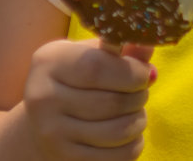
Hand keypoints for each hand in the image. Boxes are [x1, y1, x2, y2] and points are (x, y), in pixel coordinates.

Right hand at [23, 39, 154, 158]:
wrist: (45, 119)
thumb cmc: (78, 78)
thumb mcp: (94, 54)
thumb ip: (123, 49)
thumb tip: (149, 43)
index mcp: (49, 62)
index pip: (96, 68)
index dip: (132, 72)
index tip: (147, 74)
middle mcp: (43, 98)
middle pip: (111, 102)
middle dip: (139, 97)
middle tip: (142, 92)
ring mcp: (51, 133)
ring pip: (117, 131)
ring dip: (138, 121)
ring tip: (136, 112)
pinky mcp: (64, 158)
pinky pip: (117, 156)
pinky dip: (134, 144)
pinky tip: (128, 133)